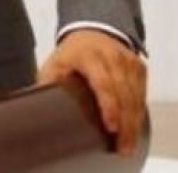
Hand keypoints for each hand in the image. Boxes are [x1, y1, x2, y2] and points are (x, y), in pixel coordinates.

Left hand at [37, 29, 146, 155]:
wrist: (91, 31)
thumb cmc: (70, 54)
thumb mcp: (54, 64)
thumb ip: (48, 83)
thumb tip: (35, 107)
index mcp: (88, 56)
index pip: (103, 83)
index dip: (108, 106)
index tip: (111, 127)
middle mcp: (111, 56)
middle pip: (123, 93)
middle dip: (125, 122)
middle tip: (122, 147)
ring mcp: (127, 60)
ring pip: (135, 95)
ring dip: (134, 122)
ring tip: (129, 144)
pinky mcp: (139, 66)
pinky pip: (142, 92)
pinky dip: (139, 111)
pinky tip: (135, 128)